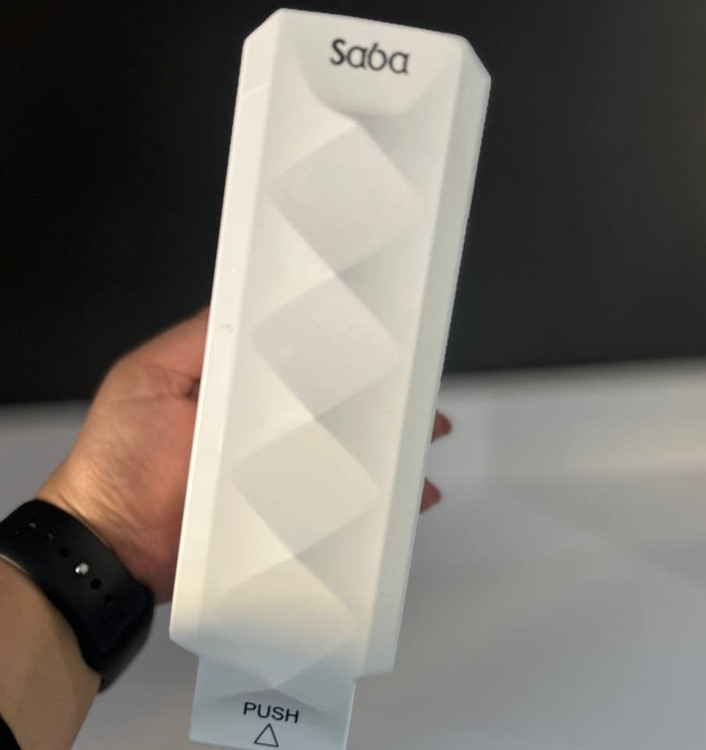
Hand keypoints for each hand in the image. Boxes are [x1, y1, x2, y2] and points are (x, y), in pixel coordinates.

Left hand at [37, 309, 451, 602]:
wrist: (109, 549)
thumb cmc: (118, 459)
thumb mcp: (149, 377)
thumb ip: (199, 339)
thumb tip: (246, 293)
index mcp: (241, 389)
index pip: (301, 361)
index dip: (341, 349)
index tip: (382, 338)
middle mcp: (267, 430)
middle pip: (334, 409)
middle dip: (382, 402)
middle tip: (422, 400)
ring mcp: (280, 475)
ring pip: (345, 457)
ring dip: (388, 453)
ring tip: (425, 445)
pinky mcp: (286, 518)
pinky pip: (336, 507)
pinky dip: (372, 507)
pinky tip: (403, 503)